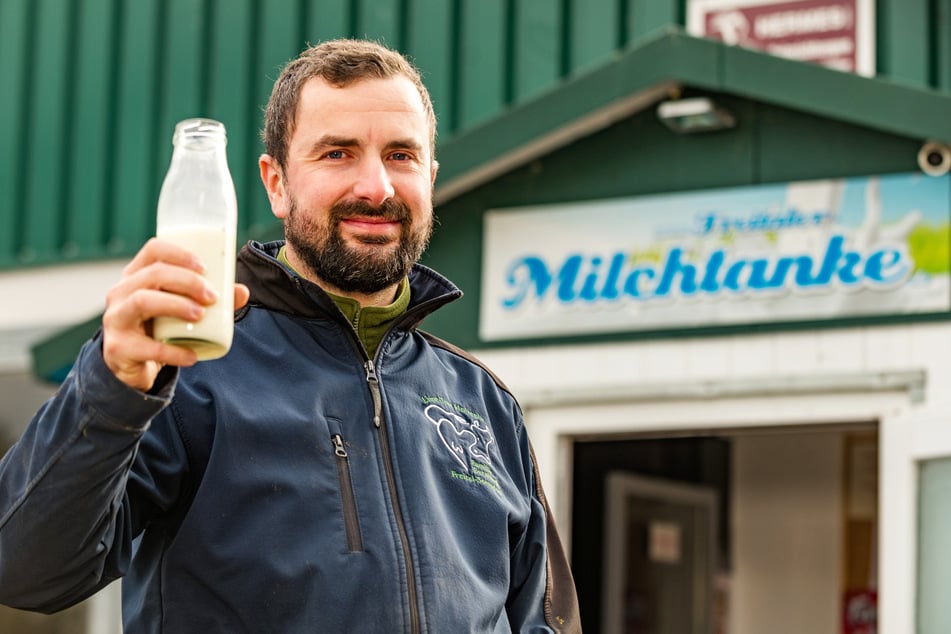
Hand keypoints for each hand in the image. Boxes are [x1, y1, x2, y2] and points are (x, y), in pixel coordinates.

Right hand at [101, 238, 249, 390]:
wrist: (133, 366)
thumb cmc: (160, 328)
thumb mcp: (181, 310)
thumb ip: (210, 300)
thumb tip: (242, 291)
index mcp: (136, 276)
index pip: (154, 250)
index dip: (180, 253)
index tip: (205, 268)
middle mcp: (120, 292)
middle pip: (153, 274)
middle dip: (187, 281)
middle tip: (212, 297)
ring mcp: (116, 319)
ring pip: (142, 301)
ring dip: (176, 305)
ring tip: (200, 315)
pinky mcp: (118, 348)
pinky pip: (145, 347)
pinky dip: (172, 351)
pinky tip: (191, 356)